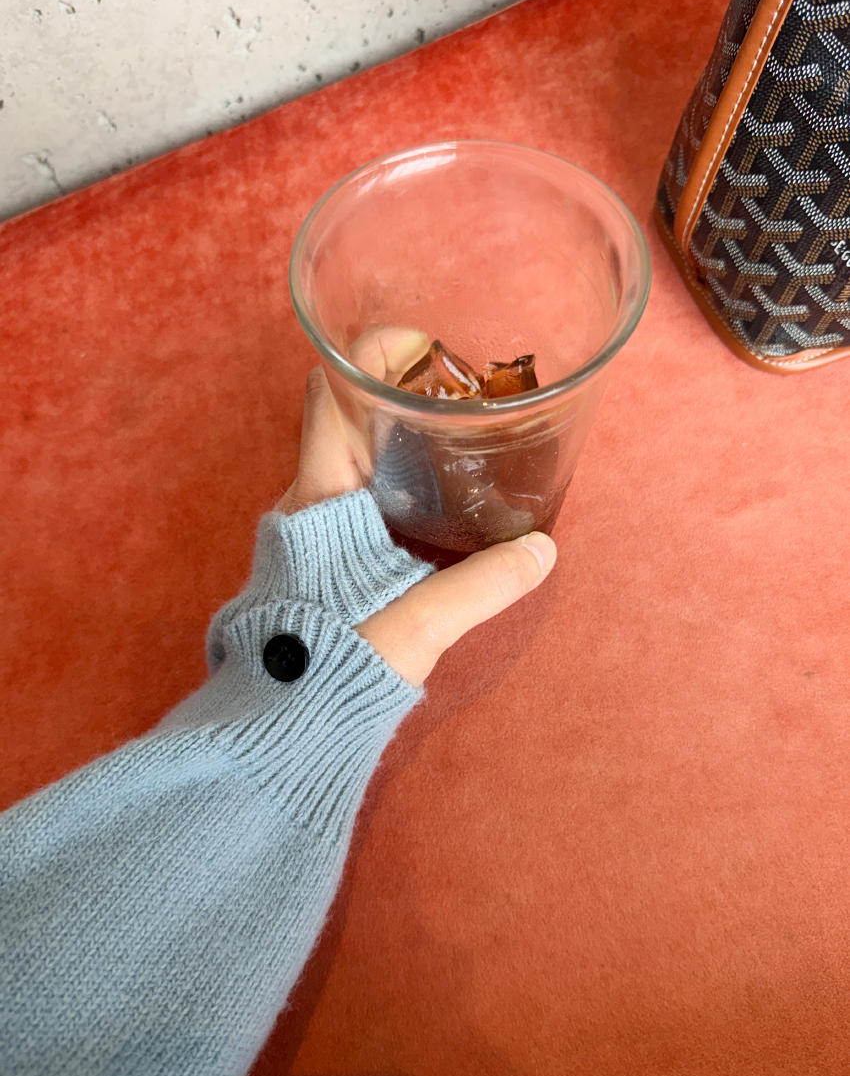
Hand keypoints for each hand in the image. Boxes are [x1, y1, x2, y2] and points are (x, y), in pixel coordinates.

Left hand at [278, 342, 556, 686]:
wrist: (275, 732)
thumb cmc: (333, 667)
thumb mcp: (418, 624)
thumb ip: (482, 586)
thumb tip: (541, 551)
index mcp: (319, 497)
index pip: (332, 393)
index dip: (373, 354)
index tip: (426, 344)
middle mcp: (304, 504)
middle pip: (348, 420)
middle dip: (402, 397)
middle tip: (464, 394)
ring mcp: (305, 536)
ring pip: (352, 463)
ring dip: (399, 443)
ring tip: (460, 442)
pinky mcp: (314, 567)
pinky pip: (355, 501)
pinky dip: (395, 485)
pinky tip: (435, 507)